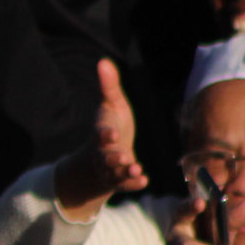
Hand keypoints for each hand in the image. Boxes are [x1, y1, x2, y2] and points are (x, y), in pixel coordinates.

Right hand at [52, 58, 146, 215]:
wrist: (104, 153)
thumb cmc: (111, 124)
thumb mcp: (111, 104)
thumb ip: (109, 86)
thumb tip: (103, 60)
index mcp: (102, 134)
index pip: (101, 135)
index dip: (105, 135)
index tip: (111, 134)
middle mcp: (104, 153)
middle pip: (105, 157)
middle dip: (113, 158)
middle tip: (122, 158)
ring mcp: (112, 169)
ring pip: (115, 173)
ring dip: (125, 172)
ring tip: (136, 170)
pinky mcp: (121, 180)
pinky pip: (125, 184)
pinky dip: (133, 183)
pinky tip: (144, 181)